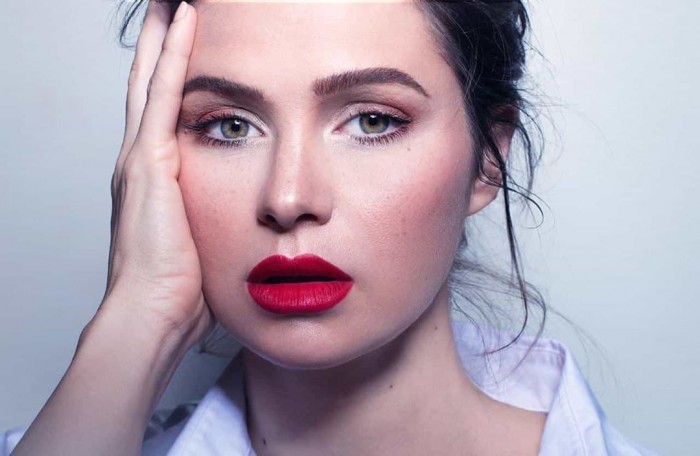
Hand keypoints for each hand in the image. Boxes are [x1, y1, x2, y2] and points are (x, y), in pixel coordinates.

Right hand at [98, 1, 212, 348]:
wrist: (156, 313)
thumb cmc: (184, 288)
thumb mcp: (210, 238)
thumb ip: (225, 215)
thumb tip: (261, 217)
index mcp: (158, 174)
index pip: (166, 108)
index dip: (175, 71)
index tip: (197, 40)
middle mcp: (144, 157)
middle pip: (153, 81)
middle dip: (164, 40)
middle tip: (175, 3)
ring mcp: (142, 156)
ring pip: (153, 76)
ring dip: (166, 33)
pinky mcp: (150, 163)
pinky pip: (163, 95)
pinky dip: (174, 55)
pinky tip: (186, 20)